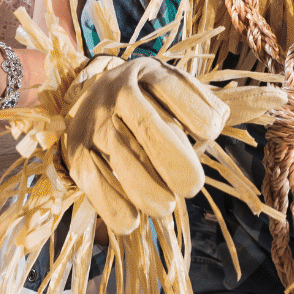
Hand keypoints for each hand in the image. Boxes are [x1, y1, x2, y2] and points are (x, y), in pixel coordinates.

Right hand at [60, 56, 226, 232]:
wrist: (94, 99)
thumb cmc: (150, 102)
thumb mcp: (175, 91)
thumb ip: (202, 106)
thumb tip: (216, 125)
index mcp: (147, 73)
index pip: (173, 90)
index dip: (196, 114)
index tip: (209, 134)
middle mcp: (116, 92)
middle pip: (148, 125)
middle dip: (173, 159)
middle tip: (191, 187)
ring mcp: (93, 122)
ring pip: (122, 156)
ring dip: (146, 189)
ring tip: (165, 207)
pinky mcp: (77, 151)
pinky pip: (93, 180)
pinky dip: (111, 204)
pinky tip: (131, 220)